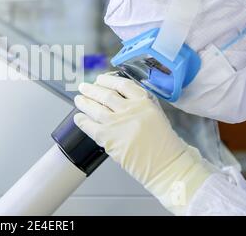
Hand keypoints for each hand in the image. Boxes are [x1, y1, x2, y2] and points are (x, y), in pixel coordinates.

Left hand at [74, 73, 213, 214]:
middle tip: (84, 87)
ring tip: (78, 99)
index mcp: (144, 102)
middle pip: (105, 95)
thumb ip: (140, 105)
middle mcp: (130, 109)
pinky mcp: (108, 138)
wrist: (167, 166)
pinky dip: (82, 121)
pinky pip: (90, 126)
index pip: (122, 84)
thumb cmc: (165, 145)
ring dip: (84, 102)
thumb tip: (120, 98)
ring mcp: (118, 123)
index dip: (108, 80)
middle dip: (92, 90)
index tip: (100, 79)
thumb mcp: (157, 115)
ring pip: (95, 108)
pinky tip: (78, 118)